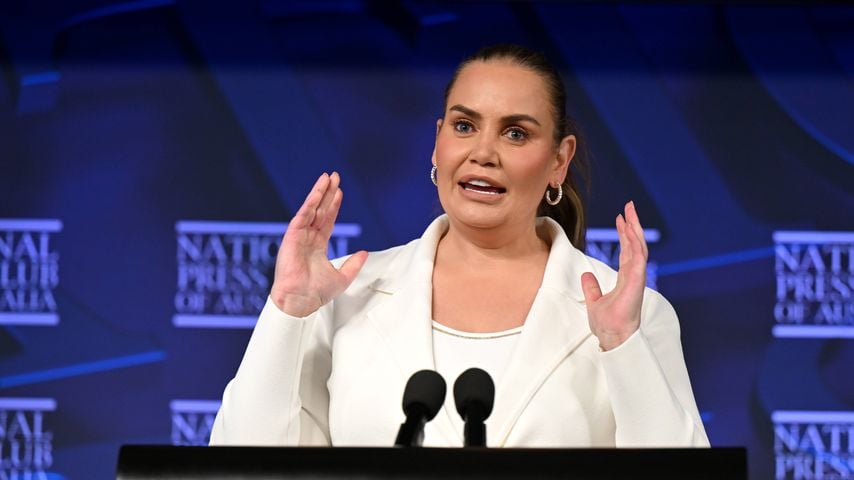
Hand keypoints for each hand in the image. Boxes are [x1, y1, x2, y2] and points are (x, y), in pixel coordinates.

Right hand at [270, 172, 367, 316]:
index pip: (328, 220)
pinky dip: (309, 204)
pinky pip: (302, 216)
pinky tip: (316, 193)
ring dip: (318, 193)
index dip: (334, 205)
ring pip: (311, 209)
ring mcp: (299, 236)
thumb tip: (364, 252)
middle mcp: (308, 238)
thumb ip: (354, 264)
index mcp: (318, 245)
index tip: (340, 192)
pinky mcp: (291, 237)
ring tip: (327, 177)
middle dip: (327, 193)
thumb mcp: (342, 277)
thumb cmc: (316, 294)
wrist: (301, 301)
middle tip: (334, 176)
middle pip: (320, 210)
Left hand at [581, 201, 647, 350]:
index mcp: (625, 278)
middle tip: (629, 206)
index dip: (624, 234)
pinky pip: (638, 259)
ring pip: (639, 248)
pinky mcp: (637, 283)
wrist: (612, 336)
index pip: (626, 250)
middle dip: (632, 224)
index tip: (620, 218)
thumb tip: (586, 275)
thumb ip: (591, 287)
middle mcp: (633, 275)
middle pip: (635, 244)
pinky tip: (631, 231)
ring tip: (630, 212)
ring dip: (635, 229)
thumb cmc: (607, 324)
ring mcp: (637, 278)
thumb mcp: (594, 301)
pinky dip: (635, 244)